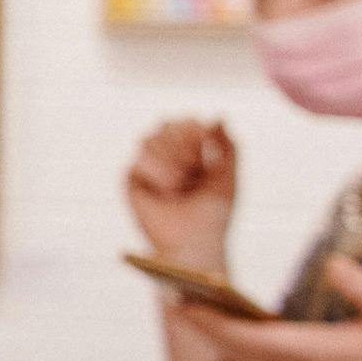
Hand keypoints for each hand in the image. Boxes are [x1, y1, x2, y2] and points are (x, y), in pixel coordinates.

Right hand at [126, 117, 238, 270]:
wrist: (196, 243)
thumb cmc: (214, 216)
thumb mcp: (229, 177)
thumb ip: (228, 147)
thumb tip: (219, 117)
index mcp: (191, 154)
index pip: (185, 122)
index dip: (194, 127)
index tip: (207, 144)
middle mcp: (167, 158)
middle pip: (165, 124)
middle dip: (183, 142)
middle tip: (195, 167)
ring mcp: (148, 168)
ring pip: (149, 138)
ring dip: (171, 157)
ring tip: (183, 182)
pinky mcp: (132, 181)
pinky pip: (138, 161)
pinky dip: (158, 172)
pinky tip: (170, 189)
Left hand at [174, 256, 361, 360]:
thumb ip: (360, 286)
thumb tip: (333, 264)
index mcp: (320, 357)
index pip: (248, 342)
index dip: (210, 324)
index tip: (179, 303)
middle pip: (242, 355)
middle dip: (207, 329)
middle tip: (174, 299)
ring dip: (227, 342)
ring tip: (199, 310)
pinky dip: (252, 353)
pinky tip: (242, 332)